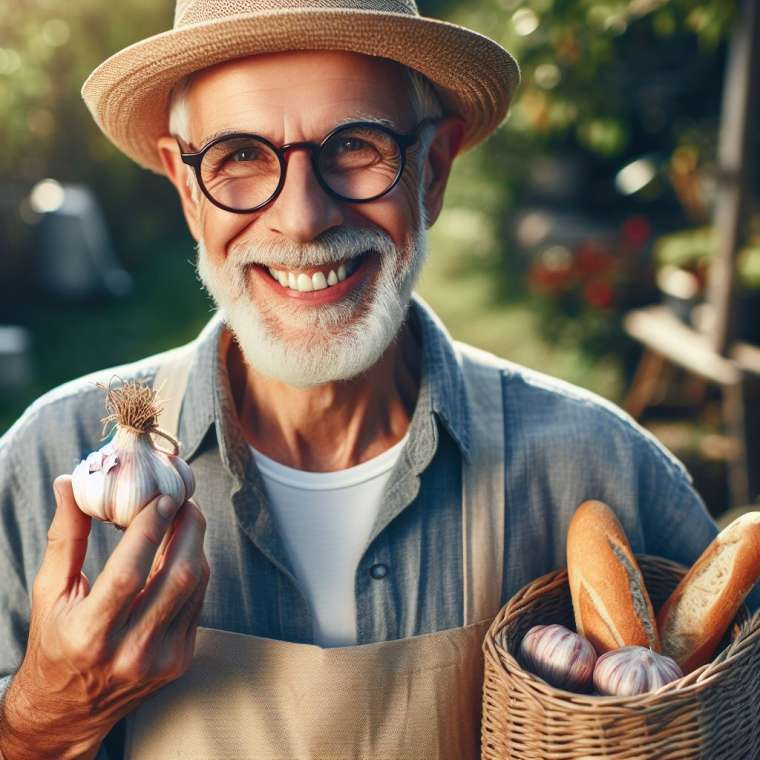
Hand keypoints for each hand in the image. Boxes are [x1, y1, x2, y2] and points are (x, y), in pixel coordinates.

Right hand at [0, 475, 208, 759]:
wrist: (69, 710)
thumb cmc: (55, 642)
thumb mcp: (48, 593)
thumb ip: (64, 537)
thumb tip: (70, 484)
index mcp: (88, 635)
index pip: (129, 573)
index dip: (150, 529)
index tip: (162, 497)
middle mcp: (129, 651)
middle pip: (177, 576)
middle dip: (188, 528)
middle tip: (183, 499)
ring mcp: (160, 659)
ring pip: (194, 586)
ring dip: (195, 545)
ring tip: (185, 518)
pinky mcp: (180, 660)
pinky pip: (197, 602)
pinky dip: (194, 569)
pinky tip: (184, 550)